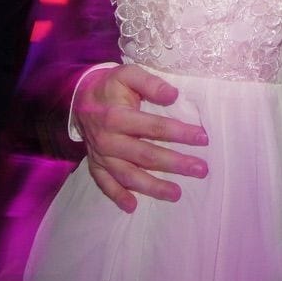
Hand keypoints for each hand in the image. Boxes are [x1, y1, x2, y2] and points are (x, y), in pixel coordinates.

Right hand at [73, 64, 207, 211]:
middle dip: (175, 164)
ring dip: (152, 187)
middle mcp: (108, 140)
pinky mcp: (95, 164)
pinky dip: (117, 196)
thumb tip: (173, 95)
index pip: (154, 127)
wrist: (79, 96)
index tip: (203, 138)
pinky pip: (105, 184)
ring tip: (176, 194)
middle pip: (145, 155)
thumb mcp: (127, 74)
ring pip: (128, 175)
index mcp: (117, 116)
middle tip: (200, 169)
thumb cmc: (110, 86)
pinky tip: (132, 206)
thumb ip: (149, 83)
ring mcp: (101, 155)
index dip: (179, 133)